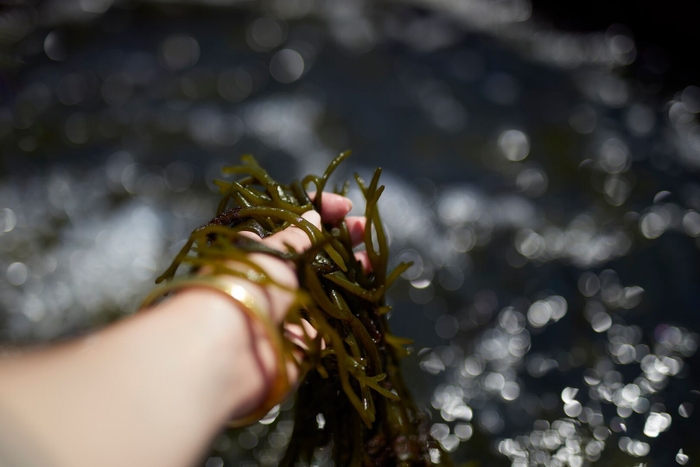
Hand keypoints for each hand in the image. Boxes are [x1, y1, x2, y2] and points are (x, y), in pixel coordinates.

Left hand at [214, 193, 368, 417]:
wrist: (232, 349)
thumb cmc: (247, 283)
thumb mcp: (274, 249)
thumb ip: (299, 235)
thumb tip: (314, 217)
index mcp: (256, 251)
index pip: (290, 224)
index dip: (318, 211)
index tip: (344, 206)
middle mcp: (272, 279)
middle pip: (312, 254)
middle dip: (339, 239)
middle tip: (364, 228)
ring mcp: (290, 310)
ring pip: (327, 285)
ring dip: (349, 270)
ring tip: (371, 258)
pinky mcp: (305, 341)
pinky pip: (334, 320)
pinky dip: (353, 305)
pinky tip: (370, 288)